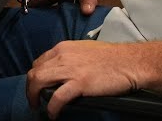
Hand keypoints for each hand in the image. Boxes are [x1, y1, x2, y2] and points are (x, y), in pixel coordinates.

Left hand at [26, 41, 143, 118]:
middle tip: (33, 100)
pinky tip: (53, 114)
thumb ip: (71, 58)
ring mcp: (70, 69)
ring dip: (34, 96)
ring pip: (39, 81)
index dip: (36, 76)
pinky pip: (57, 97)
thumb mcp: (84, 50)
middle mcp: (62, 56)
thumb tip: (63, 70)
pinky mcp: (79, 83)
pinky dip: (52, 108)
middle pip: (35, 72)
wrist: (130, 62)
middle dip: (30, 88)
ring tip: (37, 107)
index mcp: (63, 48)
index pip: (39, 62)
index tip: (38, 86)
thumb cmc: (112, 57)